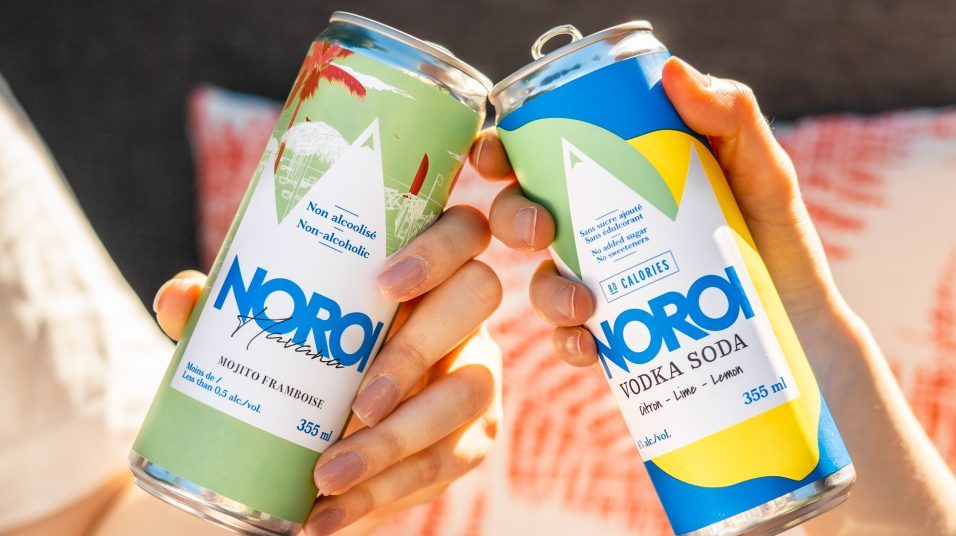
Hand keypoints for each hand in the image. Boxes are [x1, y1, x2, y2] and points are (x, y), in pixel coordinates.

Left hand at [153, 205, 501, 535]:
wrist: (322, 432)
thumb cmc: (304, 356)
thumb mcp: (265, 330)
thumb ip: (223, 310)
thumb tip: (180, 298)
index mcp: (422, 267)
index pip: (460, 230)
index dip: (438, 248)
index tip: (383, 284)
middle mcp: (460, 312)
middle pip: (479, 297)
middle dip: (419, 349)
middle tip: (360, 401)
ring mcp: (475, 372)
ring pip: (469, 393)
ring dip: (398, 441)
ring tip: (327, 476)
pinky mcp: (472, 436)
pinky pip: (447, 462)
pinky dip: (385, 494)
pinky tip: (330, 517)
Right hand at [469, 57, 955, 532]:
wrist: (802, 332)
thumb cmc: (777, 241)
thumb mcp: (761, 172)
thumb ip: (731, 117)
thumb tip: (674, 73)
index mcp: (616, 182)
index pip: (540, 157)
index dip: (501, 151)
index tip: (497, 155)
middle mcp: (600, 232)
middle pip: (523, 218)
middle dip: (511, 220)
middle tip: (540, 229)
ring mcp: (604, 287)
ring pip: (541, 284)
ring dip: (545, 291)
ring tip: (584, 304)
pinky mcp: (615, 340)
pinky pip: (571, 341)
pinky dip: (570, 344)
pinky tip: (591, 345)